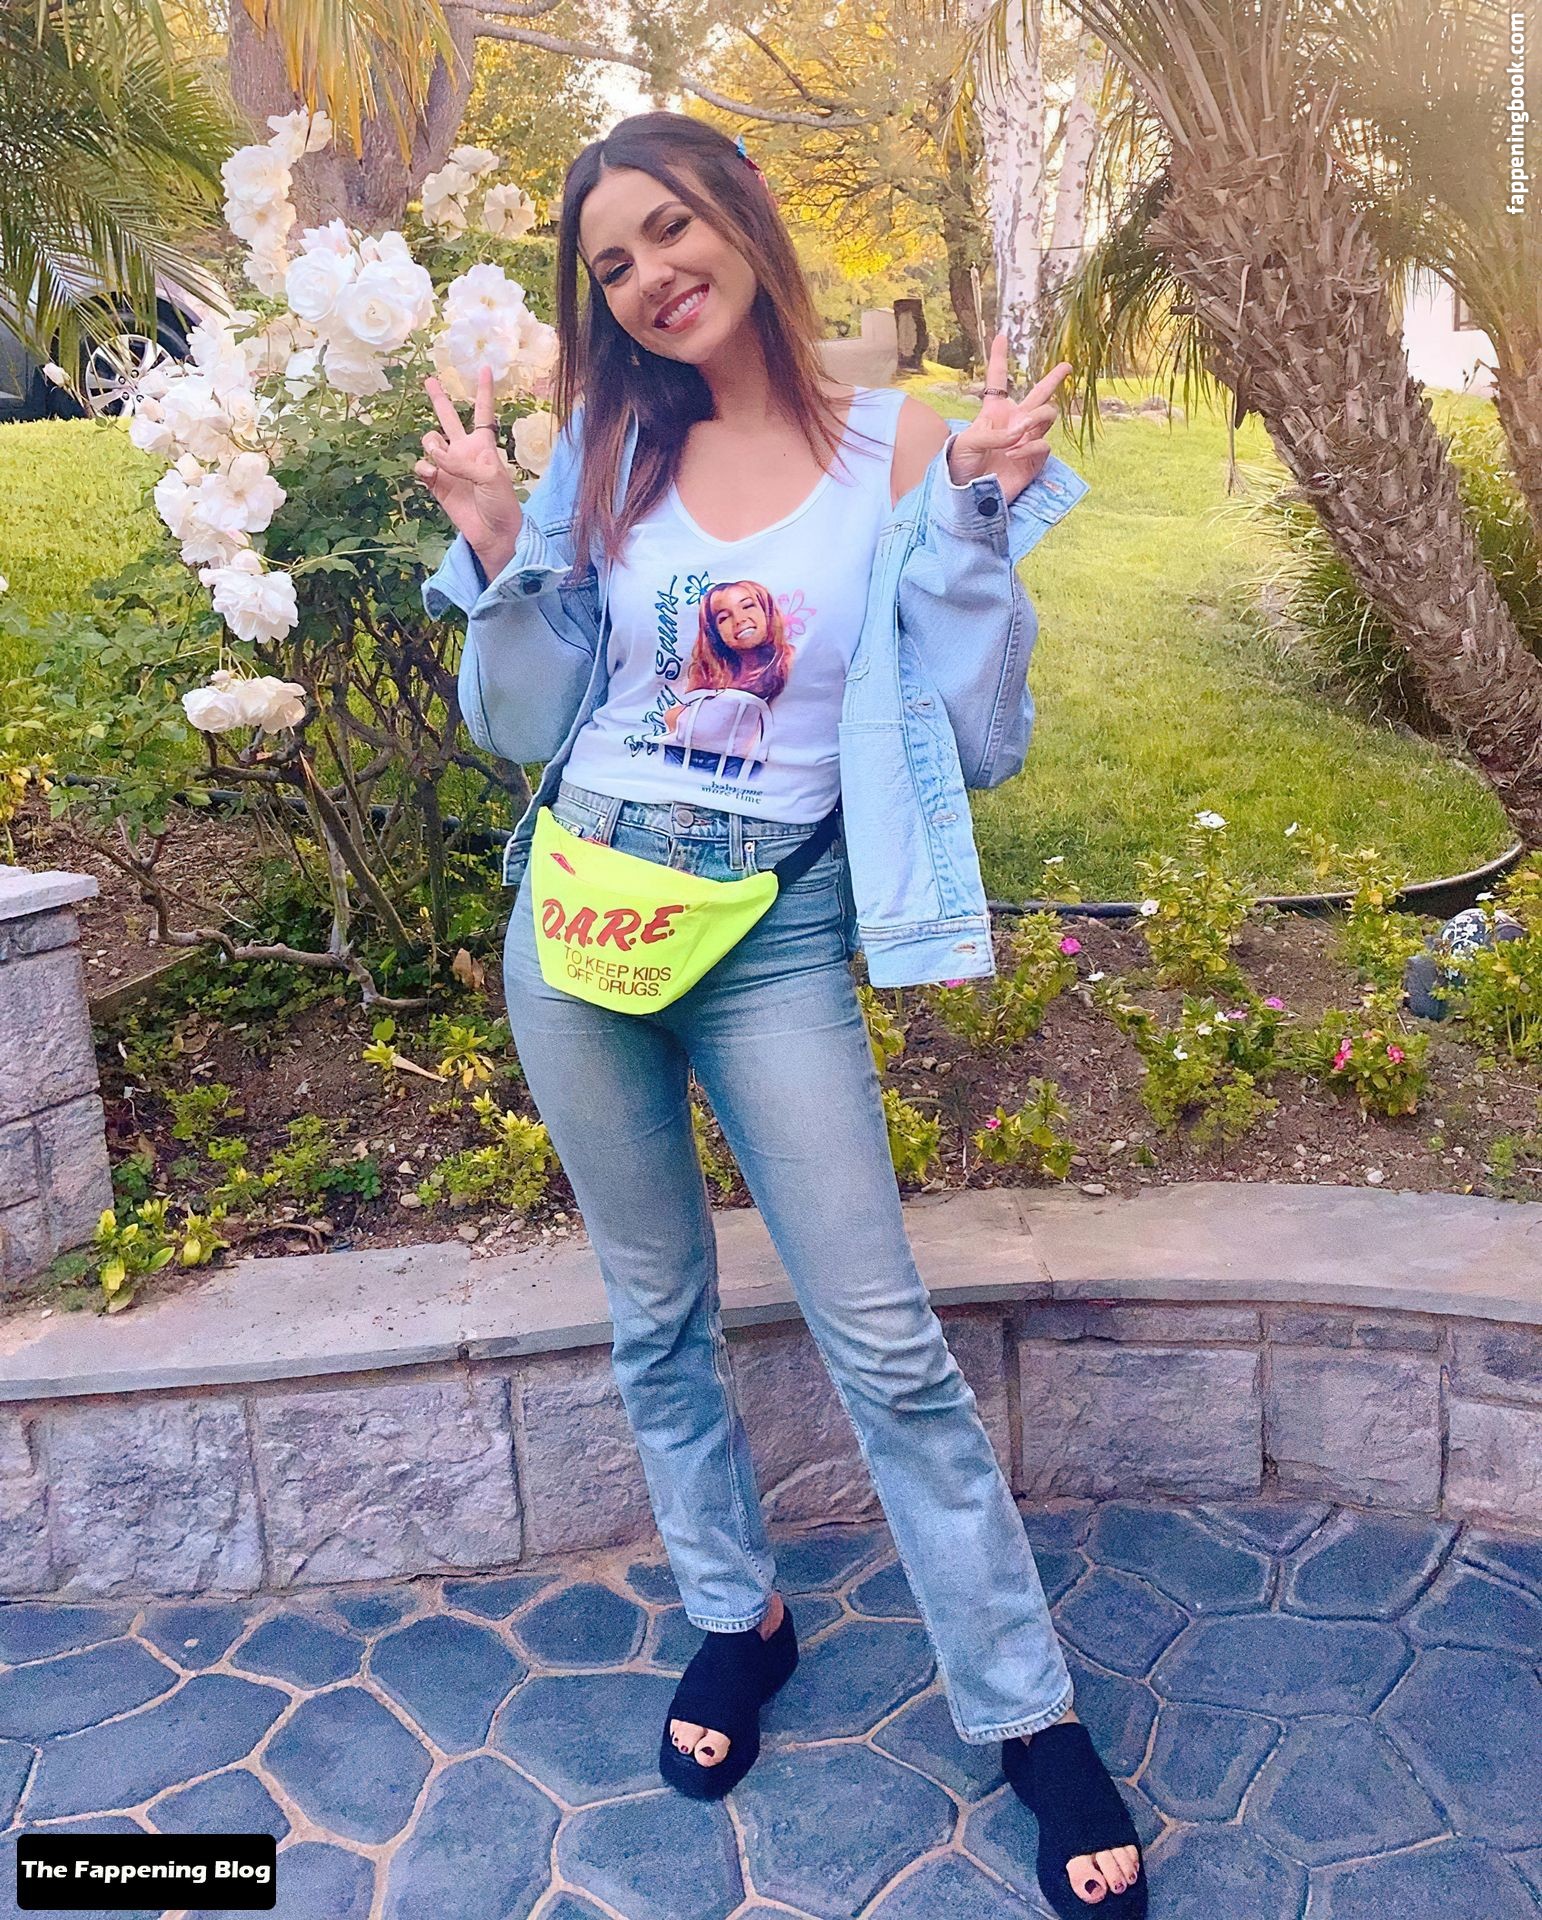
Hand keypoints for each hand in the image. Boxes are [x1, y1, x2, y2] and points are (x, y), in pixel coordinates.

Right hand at [416, 366, 523, 581]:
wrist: (494, 534)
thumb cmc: (501, 503)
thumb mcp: (491, 477)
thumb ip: (463, 462)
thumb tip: (435, 457)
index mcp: (484, 445)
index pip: (483, 412)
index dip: (484, 390)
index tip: (485, 368)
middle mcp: (464, 451)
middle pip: (449, 418)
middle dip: (439, 399)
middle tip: (429, 379)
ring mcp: (449, 467)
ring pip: (430, 440)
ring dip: (431, 444)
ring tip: (441, 458)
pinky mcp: (437, 484)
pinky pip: (422, 466)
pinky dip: (424, 467)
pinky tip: (431, 473)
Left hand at [947, 334, 1072, 505]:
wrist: (967, 496)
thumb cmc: (960, 466)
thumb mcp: (967, 443)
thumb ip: (994, 433)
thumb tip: (1020, 432)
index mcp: (994, 411)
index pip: (997, 380)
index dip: (999, 358)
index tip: (1001, 335)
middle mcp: (1014, 422)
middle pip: (1039, 393)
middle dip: (1054, 379)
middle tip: (1067, 365)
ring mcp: (1026, 440)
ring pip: (1047, 414)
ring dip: (1036, 417)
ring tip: (1021, 429)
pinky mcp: (1034, 460)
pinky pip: (1043, 444)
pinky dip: (1030, 446)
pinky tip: (1013, 454)